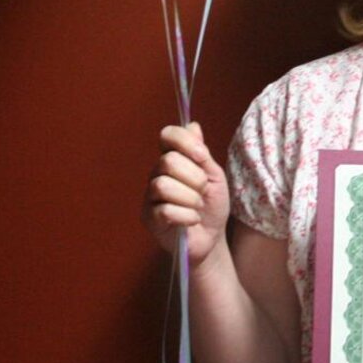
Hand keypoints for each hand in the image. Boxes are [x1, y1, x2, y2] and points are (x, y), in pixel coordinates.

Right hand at [142, 122, 230, 265]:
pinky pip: (164, 210)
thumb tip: (193, 125)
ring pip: (163, 186)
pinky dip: (186, 216)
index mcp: (174, 159)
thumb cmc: (212, 205)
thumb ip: (202, 153)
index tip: (202, 157)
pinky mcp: (149, 217)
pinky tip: (192, 220)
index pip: (167, 136)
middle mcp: (158, 173)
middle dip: (194, 178)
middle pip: (168, 162)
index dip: (185, 142)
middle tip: (203, 191)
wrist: (212, 237)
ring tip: (197, 207)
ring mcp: (150, 196)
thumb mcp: (214, 175)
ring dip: (190, 199)